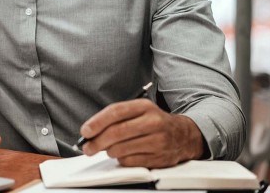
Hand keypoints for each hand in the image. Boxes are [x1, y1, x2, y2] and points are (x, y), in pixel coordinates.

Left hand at [79, 99, 203, 167]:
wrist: (184, 135)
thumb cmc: (153, 122)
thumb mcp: (138, 111)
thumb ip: (115, 118)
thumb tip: (90, 131)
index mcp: (144, 106)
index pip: (116, 112)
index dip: (97, 122)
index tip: (85, 131)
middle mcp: (153, 122)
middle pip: (117, 132)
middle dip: (97, 141)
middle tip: (88, 147)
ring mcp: (158, 141)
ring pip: (122, 149)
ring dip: (109, 151)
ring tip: (108, 149)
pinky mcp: (160, 158)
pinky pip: (131, 162)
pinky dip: (121, 160)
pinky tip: (122, 155)